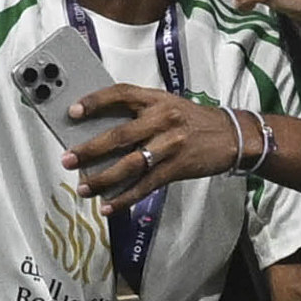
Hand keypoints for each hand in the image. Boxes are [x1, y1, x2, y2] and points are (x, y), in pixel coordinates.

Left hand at [63, 86, 244, 215]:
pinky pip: (145, 186)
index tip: (73, 111)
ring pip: (129, 165)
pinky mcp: (176, 168)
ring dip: (103, 179)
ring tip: (83, 187)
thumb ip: (140, 112)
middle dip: (90, 149)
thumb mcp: (168, 105)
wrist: (232, 136)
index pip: (121, 94)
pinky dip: (125, 198)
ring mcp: (169, 146)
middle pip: (119, 135)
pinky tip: (108, 206)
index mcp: (157, 100)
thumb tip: (100, 127)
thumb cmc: (193, 120)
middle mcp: (162, 120)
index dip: (96, 101)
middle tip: (68, 159)